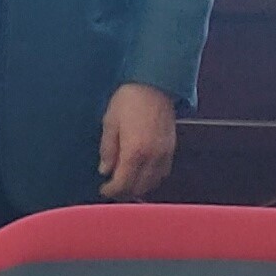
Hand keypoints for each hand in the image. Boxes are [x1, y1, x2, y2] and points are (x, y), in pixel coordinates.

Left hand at [97, 83, 178, 199]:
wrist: (155, 84)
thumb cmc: (129, 100)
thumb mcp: (110, 122)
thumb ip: (108, 149)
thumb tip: (104, 169)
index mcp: (134, 152)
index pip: (123, 183)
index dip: (112, 191)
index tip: (104, 190)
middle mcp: (152, 157)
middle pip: (139, 187)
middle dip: (124, 192)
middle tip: (113, 189)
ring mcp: (164, 154)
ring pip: (153, 183)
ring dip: (139, 187)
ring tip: (127, 183)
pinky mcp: (171, 148)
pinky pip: (163, 172)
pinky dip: (152, 179)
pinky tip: (143, 173)